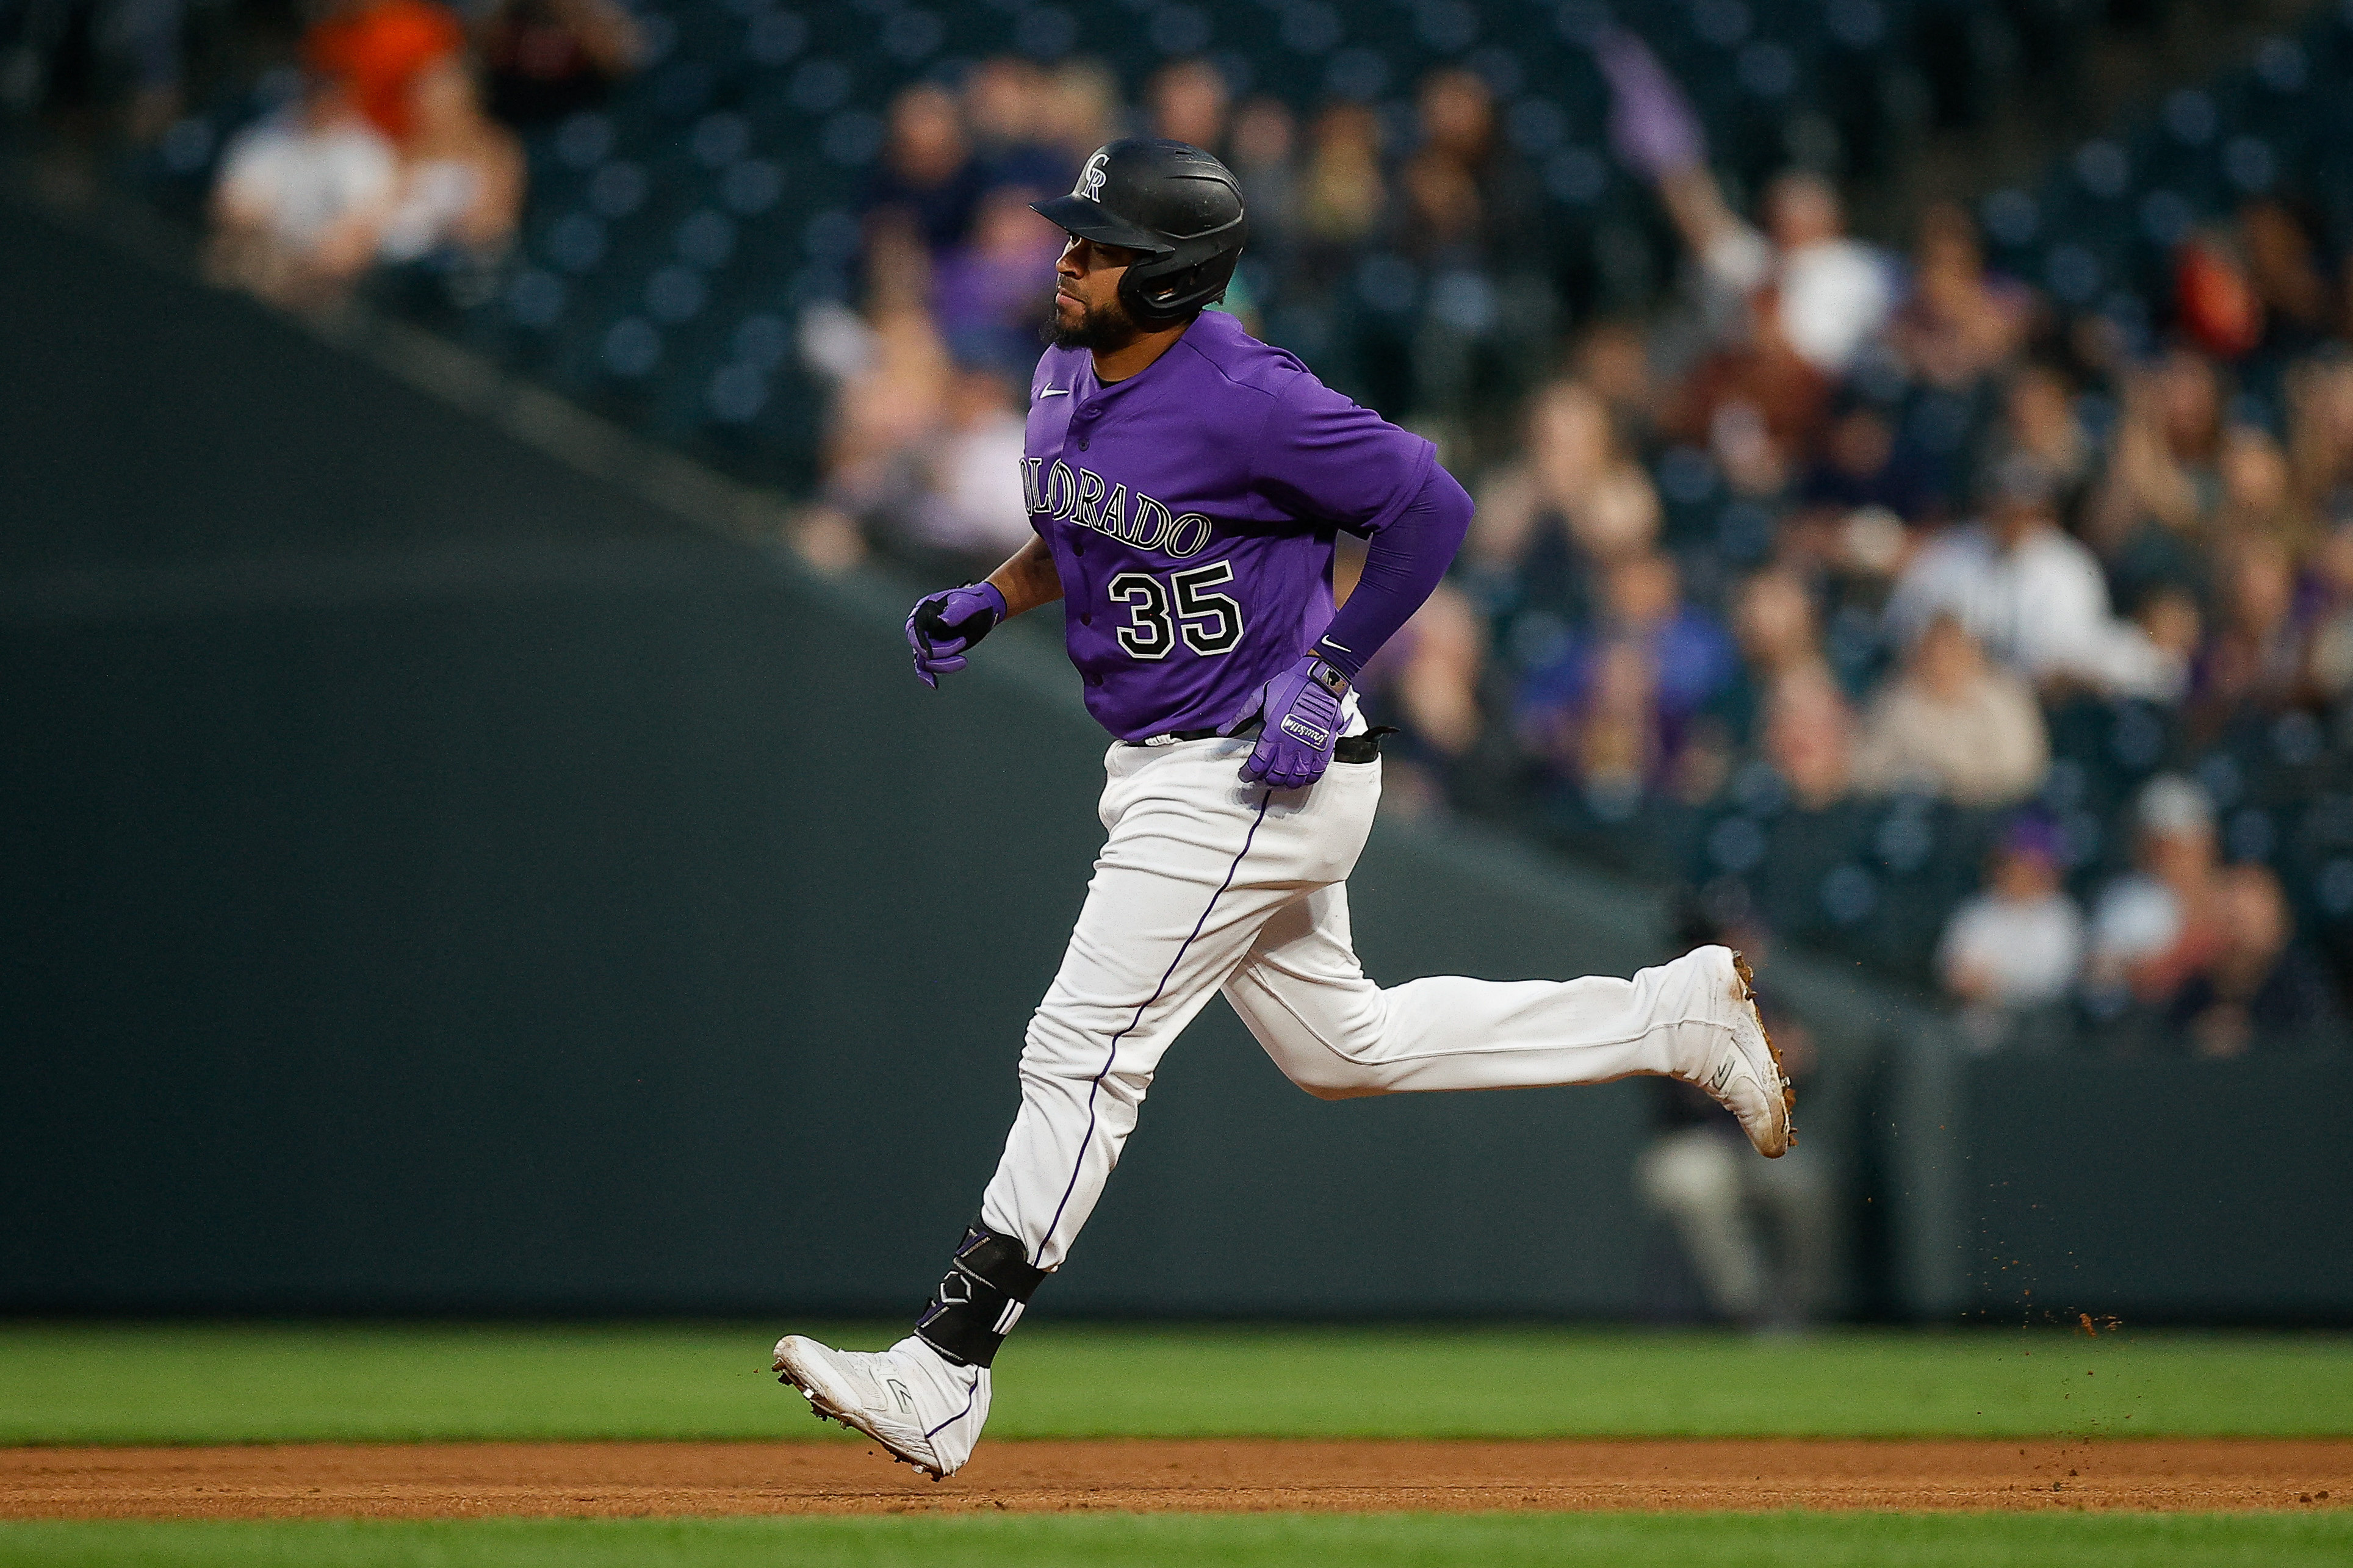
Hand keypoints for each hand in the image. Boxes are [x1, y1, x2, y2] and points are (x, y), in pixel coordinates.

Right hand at [906, 582, 1006, 688]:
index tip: (930, 653)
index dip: (920, 643)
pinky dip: (928, 677)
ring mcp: (929, 640)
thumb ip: (956, 611)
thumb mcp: (968, 603)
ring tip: (963, 661)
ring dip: (942, 665)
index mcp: (924, 610)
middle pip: (919, 648)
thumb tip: (943, 621)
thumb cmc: (975, 602)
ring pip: (924, 661)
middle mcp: (922, 627)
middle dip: (940, 652)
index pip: (914, 629)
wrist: (985, 610)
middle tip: (963, 641)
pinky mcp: (937, 652)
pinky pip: (927, 667)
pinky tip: (934, 685)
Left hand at [1231, 655, 1347, 787]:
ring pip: (1295, 778)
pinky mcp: (1325, 748)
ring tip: (1278, 780)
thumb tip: (1222, 730)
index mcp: (1274, 733)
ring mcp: (1310, 748)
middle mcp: (1291, 744)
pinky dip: (1306, 779)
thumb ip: (1241, 717)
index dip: (1248, 773)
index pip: (1257, 764)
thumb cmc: (1292, 685)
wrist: (1321, 679)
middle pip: (1275, 775)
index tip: (1245, 774)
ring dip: (1284, 783)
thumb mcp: (1260, 696)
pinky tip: (1299, 777)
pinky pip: (1316, 772)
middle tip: (1260, 777)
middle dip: (1265, 779)